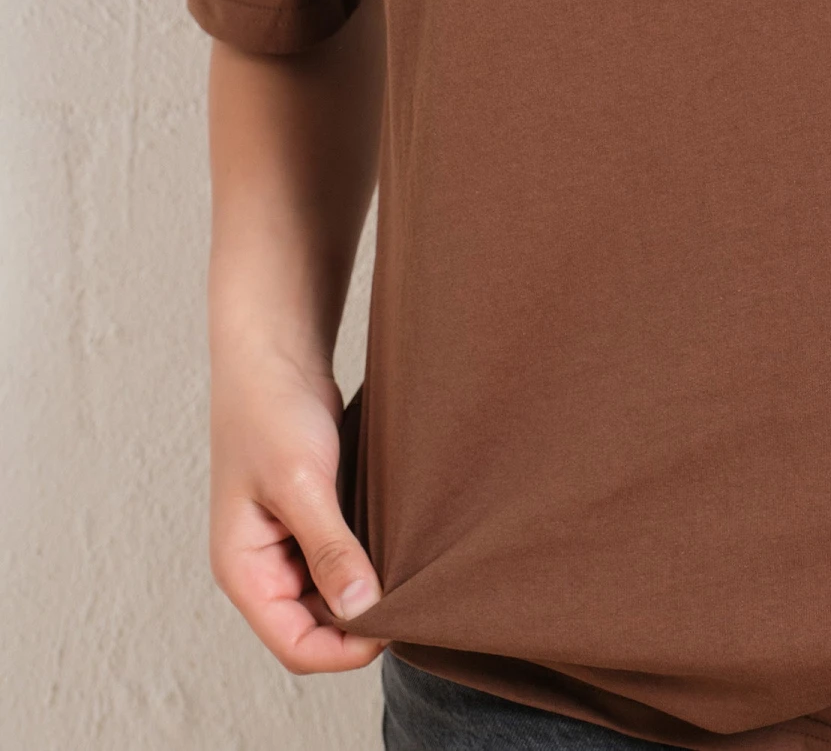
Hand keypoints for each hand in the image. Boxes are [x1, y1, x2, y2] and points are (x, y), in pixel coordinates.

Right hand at [210, 343, 385, 670]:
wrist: (275, 354)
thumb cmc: (272, 411)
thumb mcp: (302, 482)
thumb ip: (329, 549)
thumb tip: (361, 611)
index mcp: (244, 571)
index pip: (296, 644)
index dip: (346, 649)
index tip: (396, 624)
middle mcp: (262, 568)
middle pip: (315, 628)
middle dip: (361, 623)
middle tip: (414, 599)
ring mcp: (286, 545)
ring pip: (332, 597)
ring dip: (366, 592)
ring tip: (411, 573)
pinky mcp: (310, 520)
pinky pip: (340, 562)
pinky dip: (367, 562)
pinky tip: (399, 547)